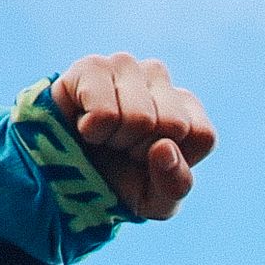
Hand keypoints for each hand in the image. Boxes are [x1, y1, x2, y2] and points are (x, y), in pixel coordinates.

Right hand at [52, 53, 217, 223]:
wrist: (61, 176)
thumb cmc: (118, 180)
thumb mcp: (156, 200)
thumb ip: (174, 184)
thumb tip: (164, 148)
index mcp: (185, 105)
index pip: (202, 135)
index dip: (172, 161)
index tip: (149, 160)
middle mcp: (158, 76)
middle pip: (173, 124)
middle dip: (142, 150)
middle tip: (121, 148)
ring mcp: (125, 65)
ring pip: (140, 118)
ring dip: (116, 141)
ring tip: (103, 136)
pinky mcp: (91, 66)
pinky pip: (105, 113)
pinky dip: (93, 132)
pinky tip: (84, 124)